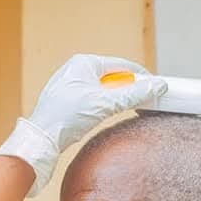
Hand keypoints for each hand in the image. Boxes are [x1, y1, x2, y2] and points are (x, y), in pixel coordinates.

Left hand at [0, 55, 166, 195]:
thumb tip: (158, 85)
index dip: (142, 77)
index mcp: (85, 62)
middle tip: (144, 103)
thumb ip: (134, 94)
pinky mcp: (69, 101)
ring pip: (105, 90)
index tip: (157, 89)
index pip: (122, 65)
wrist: (42, 138)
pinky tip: (106, 117)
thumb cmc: (67, 116)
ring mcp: (72, 85)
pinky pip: (95, 99)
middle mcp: (77, 70)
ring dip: (117, 100)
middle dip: (130, 90)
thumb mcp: (106, 103)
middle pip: (115, 77)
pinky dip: (105, 106)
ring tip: (125, 111)